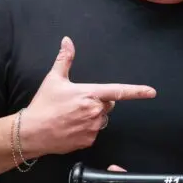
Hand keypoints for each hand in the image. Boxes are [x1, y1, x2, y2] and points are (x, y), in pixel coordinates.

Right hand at [20, 37, 156, 156]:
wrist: (31, 132)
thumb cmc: (43, 105)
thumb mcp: (54, 79)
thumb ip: (65, 59)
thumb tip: (67, 41)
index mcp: (90, 94)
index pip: (119, 91)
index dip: (137, 91)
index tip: (151, 92)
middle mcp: (95, 111)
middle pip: (108, 105)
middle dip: (98, 103)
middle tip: (77, 104)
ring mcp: (93, 127)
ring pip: (101, 119)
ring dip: (93, 117)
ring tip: (72, 116)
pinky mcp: (88, 140)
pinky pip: (94, 133)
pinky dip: (86, 130)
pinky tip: (71, 127)